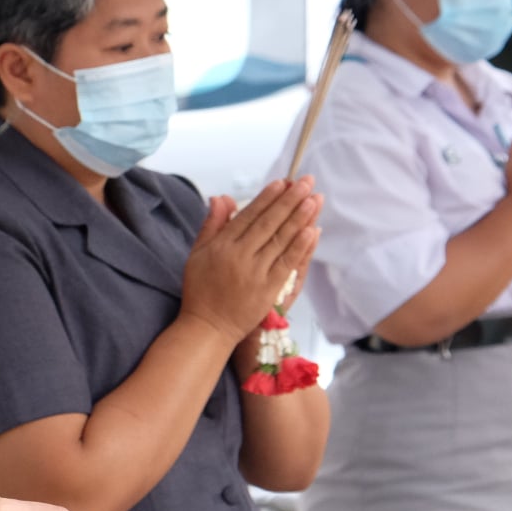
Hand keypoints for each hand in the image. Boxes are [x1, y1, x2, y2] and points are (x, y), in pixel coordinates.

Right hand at [181, 177, 322, 342]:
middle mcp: (239, 256)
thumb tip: (220, 197)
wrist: (207, 328)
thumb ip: (212, 224)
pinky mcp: (268, 290)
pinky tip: (312, 231)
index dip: (267, 198)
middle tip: (306, 182)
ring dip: (299, 218)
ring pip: (281, 240)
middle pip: (269, 223)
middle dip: (289, 200)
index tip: (283, 182)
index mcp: (222, 245)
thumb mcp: (198, 253)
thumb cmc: (200, 291)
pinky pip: (287, 264)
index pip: (249, 215)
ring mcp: (255, 273)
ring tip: (313, 199)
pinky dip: (300, 246)